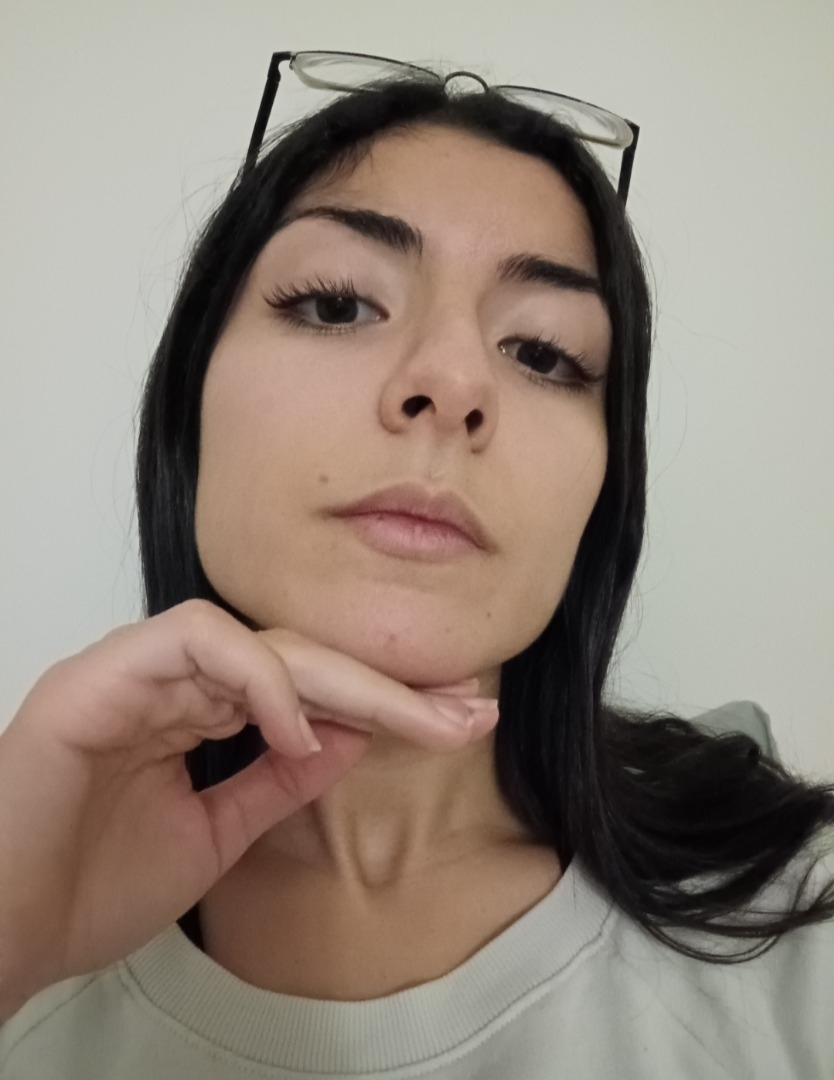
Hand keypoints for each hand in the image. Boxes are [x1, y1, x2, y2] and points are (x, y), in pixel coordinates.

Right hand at [0, 600, 497, 1017]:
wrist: (1, 930)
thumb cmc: (86, 888)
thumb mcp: (214, 834)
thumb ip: (277, 780)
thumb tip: (349, 736)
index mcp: (192, 713)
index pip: (303, 685)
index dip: (381, 701)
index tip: (455, 722)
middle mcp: (170, 682)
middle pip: (297, 658)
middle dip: (387, 686)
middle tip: (466, 710)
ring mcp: (135, 673)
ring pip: (260, 642)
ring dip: (343, 681)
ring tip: (412, 722)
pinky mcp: (99, 678)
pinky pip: (197, 644)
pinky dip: (259, 680)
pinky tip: (302, 729)